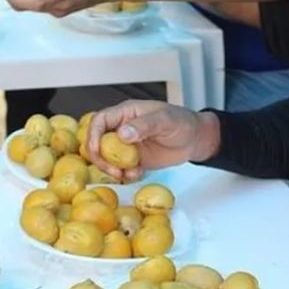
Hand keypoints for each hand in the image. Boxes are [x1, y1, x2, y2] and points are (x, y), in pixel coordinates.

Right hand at [86, 101, 219, 180]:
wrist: (195, 140)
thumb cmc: (182, 122)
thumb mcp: (165, 120)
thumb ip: (145, 125)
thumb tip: (123, 133)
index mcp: (126, 113)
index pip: (99, 121)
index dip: (93, 135)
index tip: (96, 151)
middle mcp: (122, 128)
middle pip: (98, 142)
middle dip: (100, 158)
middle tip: (113, 169)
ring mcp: (127, 145)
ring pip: (107, 158)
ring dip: (111, 169)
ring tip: (126, 175)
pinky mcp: (134, 160)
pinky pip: (121, 169)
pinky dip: (124, 175)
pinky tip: (137, 175)